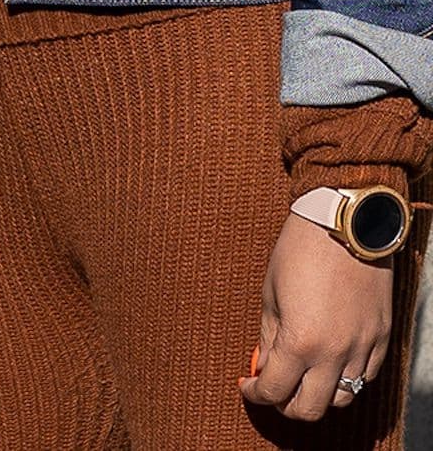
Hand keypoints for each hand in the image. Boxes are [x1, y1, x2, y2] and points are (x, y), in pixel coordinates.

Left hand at [237, 211, 392, 419]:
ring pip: (342, 398)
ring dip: (318, 394)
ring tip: (303, 376)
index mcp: (299, 341)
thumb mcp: (271, 292)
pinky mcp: (381, 337)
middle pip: (310, 408)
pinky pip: (365, 376)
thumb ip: (269, 338)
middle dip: (286, 403)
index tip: (248, 385)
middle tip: (274, 387)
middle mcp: (334, 353)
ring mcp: (362, 347)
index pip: (275, 390)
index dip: (256, 393)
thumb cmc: (299, 250)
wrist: (343, 222)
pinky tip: (330, 361)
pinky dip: (346, 378)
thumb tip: (265, 367)